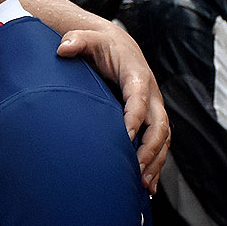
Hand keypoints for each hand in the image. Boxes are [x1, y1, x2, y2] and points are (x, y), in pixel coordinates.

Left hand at [56, 25, 170, 191]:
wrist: (118, 46)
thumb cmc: (100, 45)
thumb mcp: (87, 37)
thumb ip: (76, 41)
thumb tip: (64, 48)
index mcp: (137, 76)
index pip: (139, 99)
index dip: (134, 118)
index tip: (125, 138)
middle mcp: (151, 94)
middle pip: (159, 124)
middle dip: (150, 148)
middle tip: (136, 169)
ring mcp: (153, 108)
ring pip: (162, 139)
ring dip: (155, 162)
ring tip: (143, 185)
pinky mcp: (150, 119)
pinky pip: (159, 145)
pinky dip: (155, 165)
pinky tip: (147, 187)